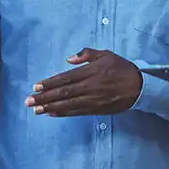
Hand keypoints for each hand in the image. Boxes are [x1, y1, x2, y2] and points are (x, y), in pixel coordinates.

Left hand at [26, 49, 142, 116]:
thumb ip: (87, 54)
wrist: (139, 87)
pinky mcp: (97, 109)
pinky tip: (52, 113)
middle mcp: (90, 86)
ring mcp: (93, 99)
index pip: (66, 78)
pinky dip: (64, 113)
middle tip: (29, 101)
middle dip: (45, 97)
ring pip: (68, 104)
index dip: (50, 83)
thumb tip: (69, 58)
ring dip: (50, 107)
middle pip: (63, 92)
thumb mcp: (106, 54)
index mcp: (91, 71)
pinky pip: (77, 112)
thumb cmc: (121, 68)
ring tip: (36, 110)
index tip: (36, 86)